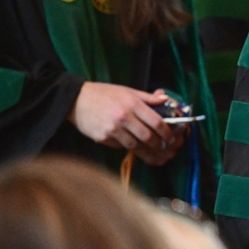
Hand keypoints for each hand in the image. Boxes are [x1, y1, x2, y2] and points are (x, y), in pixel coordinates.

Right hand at [68, 84, 184, 165]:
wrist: (76, 100)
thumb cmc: (104, 94)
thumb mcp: (128, 90)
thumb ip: (148, 97)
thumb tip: (166, 99)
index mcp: (132, 103)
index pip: (156, 121)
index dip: (167, 132)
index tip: (172, 138)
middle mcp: (123, 117)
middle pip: (147, 137)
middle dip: (160, 146)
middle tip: (167, 150)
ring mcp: (112, 129)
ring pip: (135, 146)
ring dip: (148, 154)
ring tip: (157, 158)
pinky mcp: (103, 138)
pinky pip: (120, 147)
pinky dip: (128, 148)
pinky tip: (135, 149)